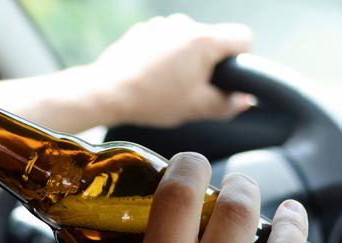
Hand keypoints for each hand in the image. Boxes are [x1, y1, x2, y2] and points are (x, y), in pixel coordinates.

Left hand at [85, 14, 252, 126]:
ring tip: (166, 86)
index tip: (226, 78)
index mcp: (204, 40)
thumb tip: (242, 100)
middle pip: (212, 41)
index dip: (241, 60)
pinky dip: (162, 57)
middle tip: (191, 90)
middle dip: (208, 64)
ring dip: (184, 60)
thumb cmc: (151, 100)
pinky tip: (150, 78)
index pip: (243, 38)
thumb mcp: (195, 109)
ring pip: (187, 42)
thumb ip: (227, 104)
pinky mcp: (142, 31)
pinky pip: (164, 42)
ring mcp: (161, 25)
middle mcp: (185, 24)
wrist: (107, 93)